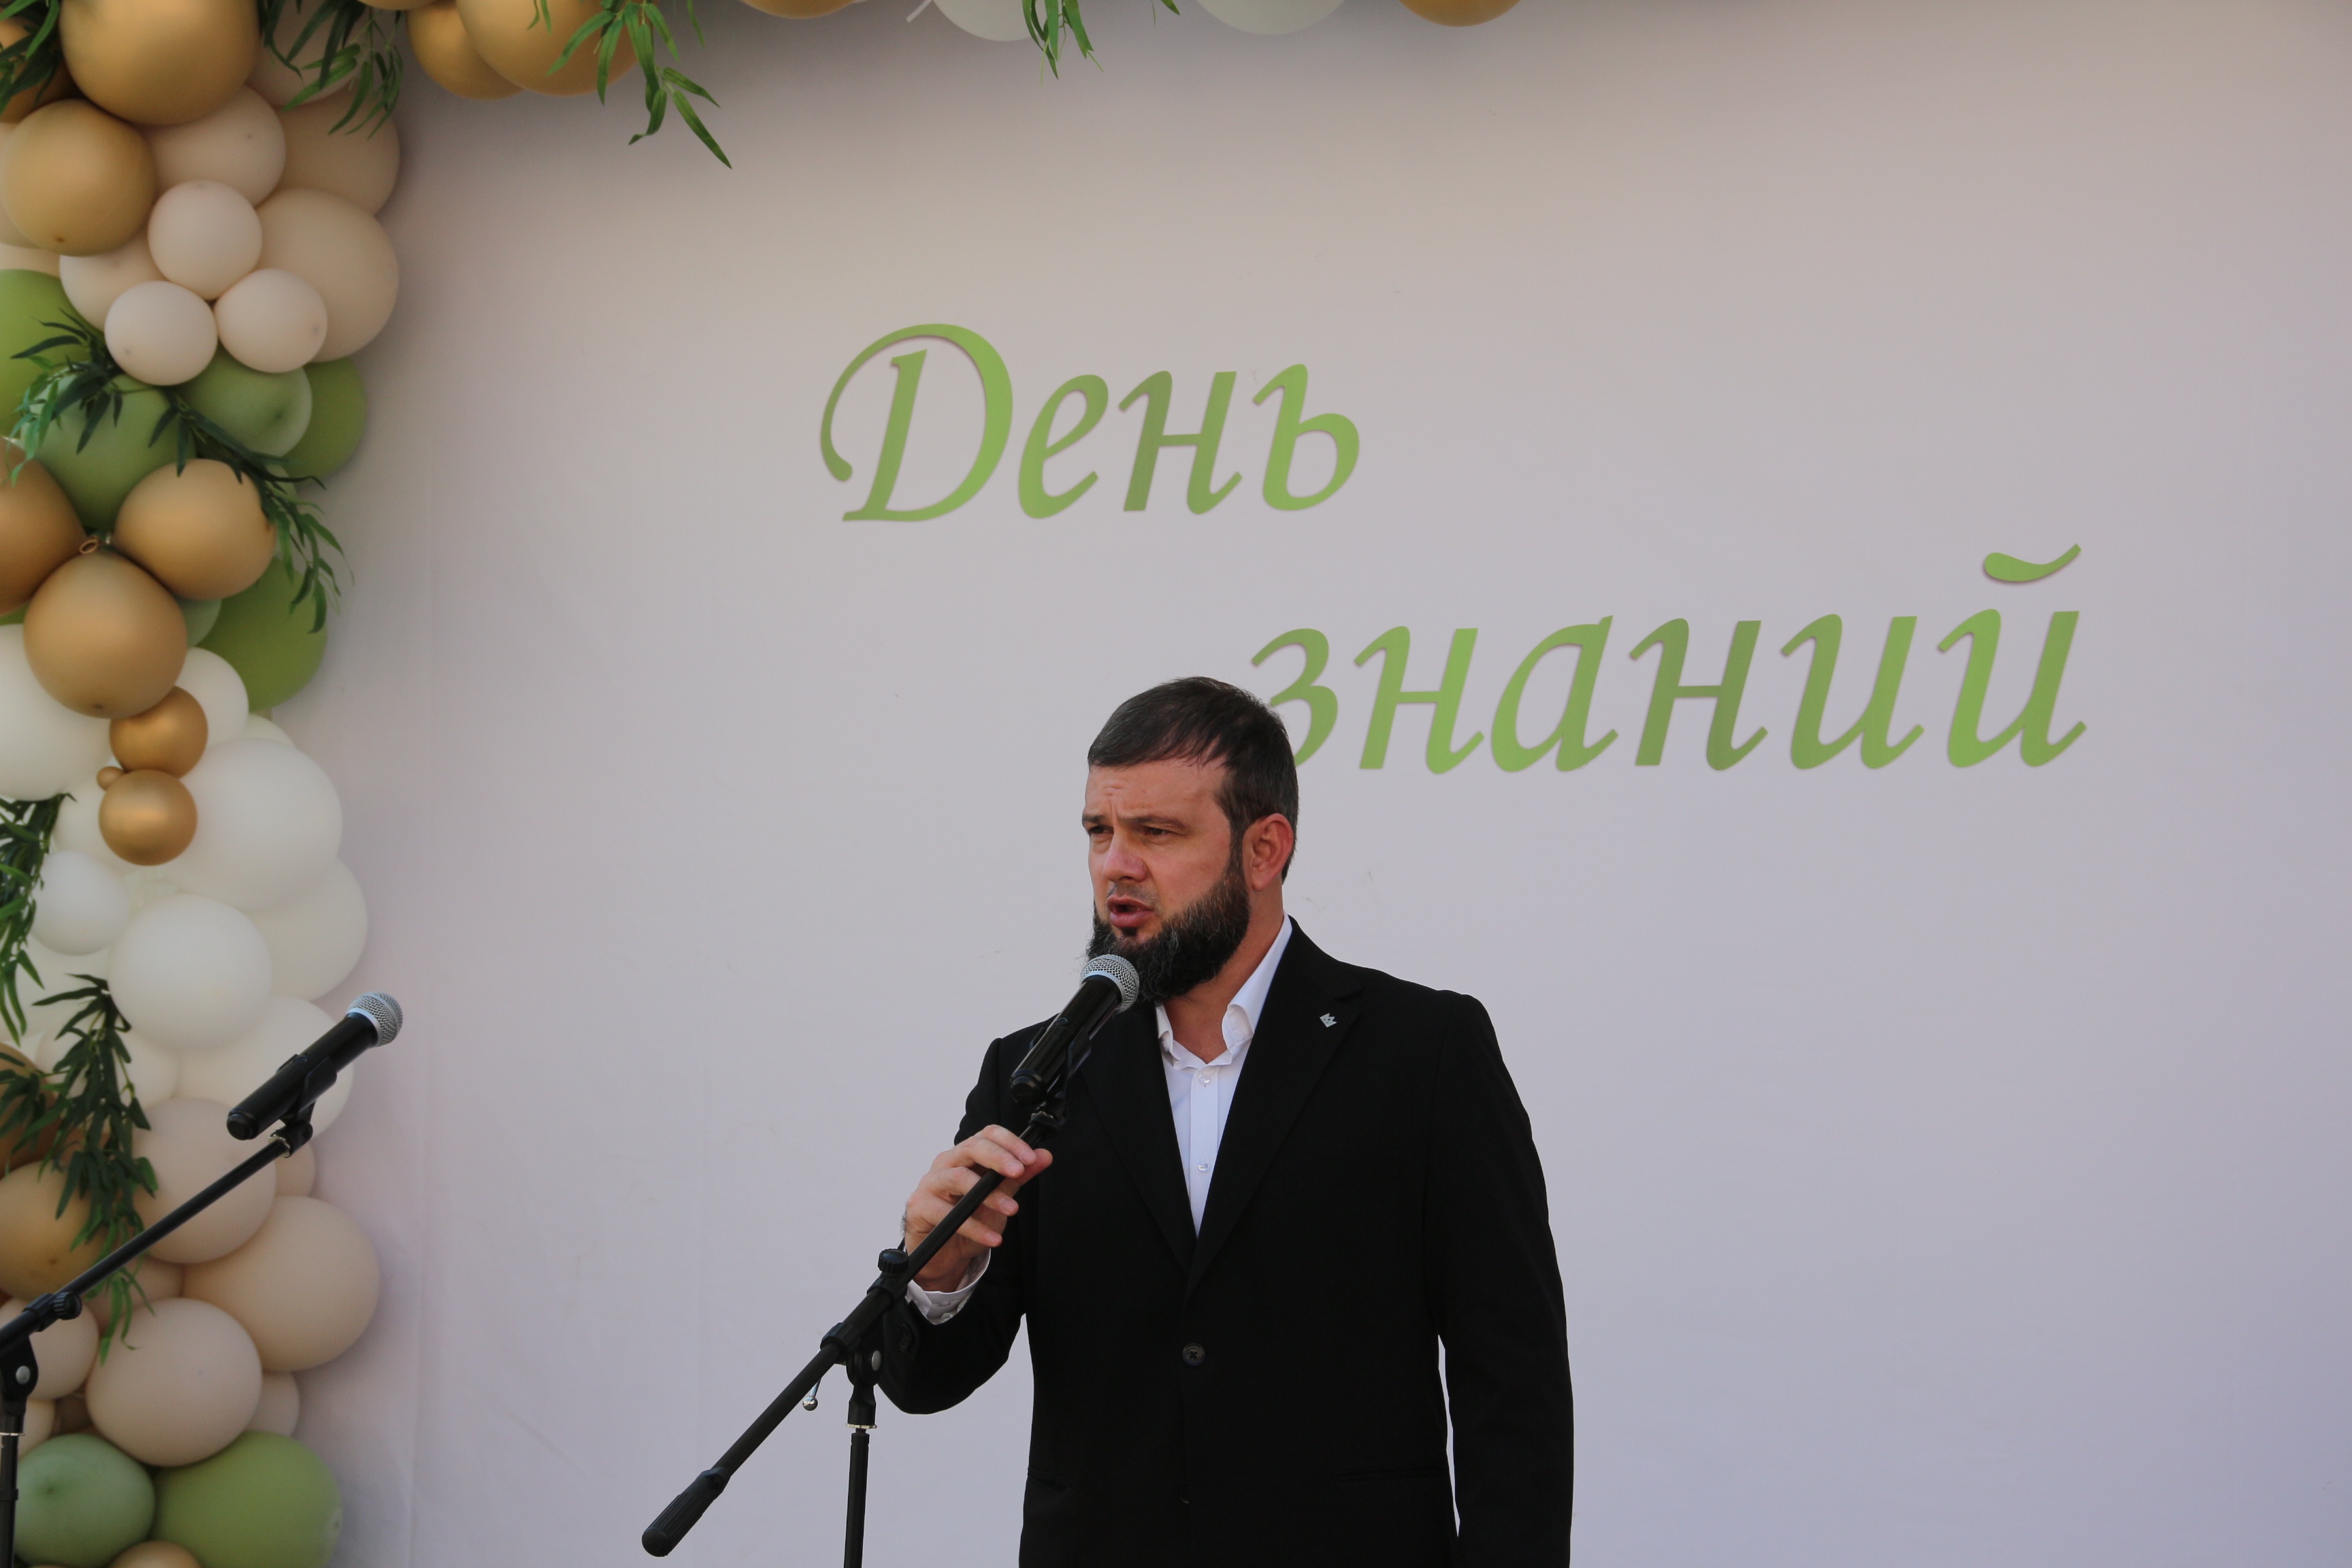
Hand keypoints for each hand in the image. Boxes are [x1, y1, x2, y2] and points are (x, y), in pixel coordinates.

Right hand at [903, 1126, 1051, 1292]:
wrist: (945, 1252)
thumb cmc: (969, 1219)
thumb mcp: (999, 1196)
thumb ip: (1018, 1176)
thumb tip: (1044, 1156)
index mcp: (966, 1155)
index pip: (987, 1135)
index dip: (1009, 1142)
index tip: (1030, 1158)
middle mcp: (947, 1163)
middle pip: (971, 1148)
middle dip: (998, 1157)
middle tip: (1019, 1172)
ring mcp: (931, 1183)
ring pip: (958, 1177)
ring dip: (989, 1195)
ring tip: (1012, 1210)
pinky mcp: (919, 1206)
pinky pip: (947, 1213)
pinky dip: (974, 1227)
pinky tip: (993, 1237)